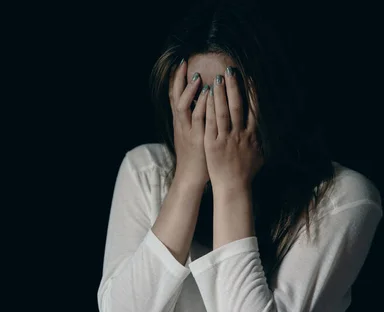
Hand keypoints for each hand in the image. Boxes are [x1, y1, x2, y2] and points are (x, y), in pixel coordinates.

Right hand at [169, 60, 209, 188]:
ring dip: (190, 91)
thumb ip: (194, 118)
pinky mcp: (197, 137)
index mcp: (180, 121)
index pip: (174, 95)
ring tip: (196, 77)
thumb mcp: (190, 134)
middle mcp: (181, 123)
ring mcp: (188, 130)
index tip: (180, 63)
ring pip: (183, 106)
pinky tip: (209, 95)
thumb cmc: (195, 155)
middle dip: (178, 79)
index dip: (176, 79)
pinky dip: (202, 105)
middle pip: (175, 96)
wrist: (191, 176)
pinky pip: (198, 119)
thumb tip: (200, 102)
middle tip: (182, 63)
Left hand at [204, 67, 263, 189]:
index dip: (251, 92)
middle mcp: (240, 134)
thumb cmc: (246, 173)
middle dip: (233, 87)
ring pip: (223, 112)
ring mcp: (226, 139)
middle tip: (230, 71)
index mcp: (252, 135)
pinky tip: (205, 99)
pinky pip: (210, 123)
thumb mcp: (260, 155)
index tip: (248, 78)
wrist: (233, 187)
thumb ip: (262, 141)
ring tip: (216, 78)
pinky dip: (209, 109)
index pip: (253, 108)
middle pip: (237, 106)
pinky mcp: (212, 144)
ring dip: (220, 94)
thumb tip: (269, 132)